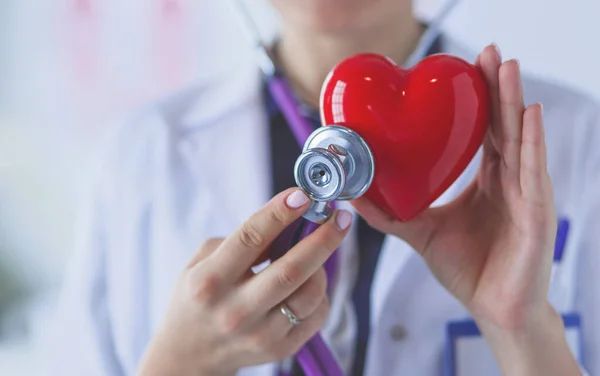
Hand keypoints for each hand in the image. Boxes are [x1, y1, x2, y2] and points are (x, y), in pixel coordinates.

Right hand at [137, 188, 351, 375]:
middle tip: (342, 217)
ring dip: (322, 266)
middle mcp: (235, 310)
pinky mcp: (279, 350)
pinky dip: (320, 293)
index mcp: (210, 281)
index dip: (279, 213)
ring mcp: (259, 334)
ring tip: (317, 253)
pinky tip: (309, 282)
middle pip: (291, 270)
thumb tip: (289, 220)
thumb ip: (241, 240)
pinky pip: (316, 316)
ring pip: (310, 294)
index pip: (250, 238)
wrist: (190, 354)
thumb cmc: (198, 297)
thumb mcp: (202, 261)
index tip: (303, 194)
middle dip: (323, 238)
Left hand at [352, 44, 580, 373]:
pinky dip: (532, 142)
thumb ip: (390, 213)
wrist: (494, 309)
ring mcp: (526, 194)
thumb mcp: (422, 231)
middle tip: (486, 52)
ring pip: (519, 140)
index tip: (466, 69)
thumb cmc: (467, 269)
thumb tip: (351, 193)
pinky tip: (528, 115)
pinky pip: (534, 172)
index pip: (483, 132)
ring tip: (506, 68)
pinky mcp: (537, 213)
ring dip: (513, 102)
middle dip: (496, 88)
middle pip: (502, 126)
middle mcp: (508, 181)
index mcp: (486, 182)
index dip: (477, 100)